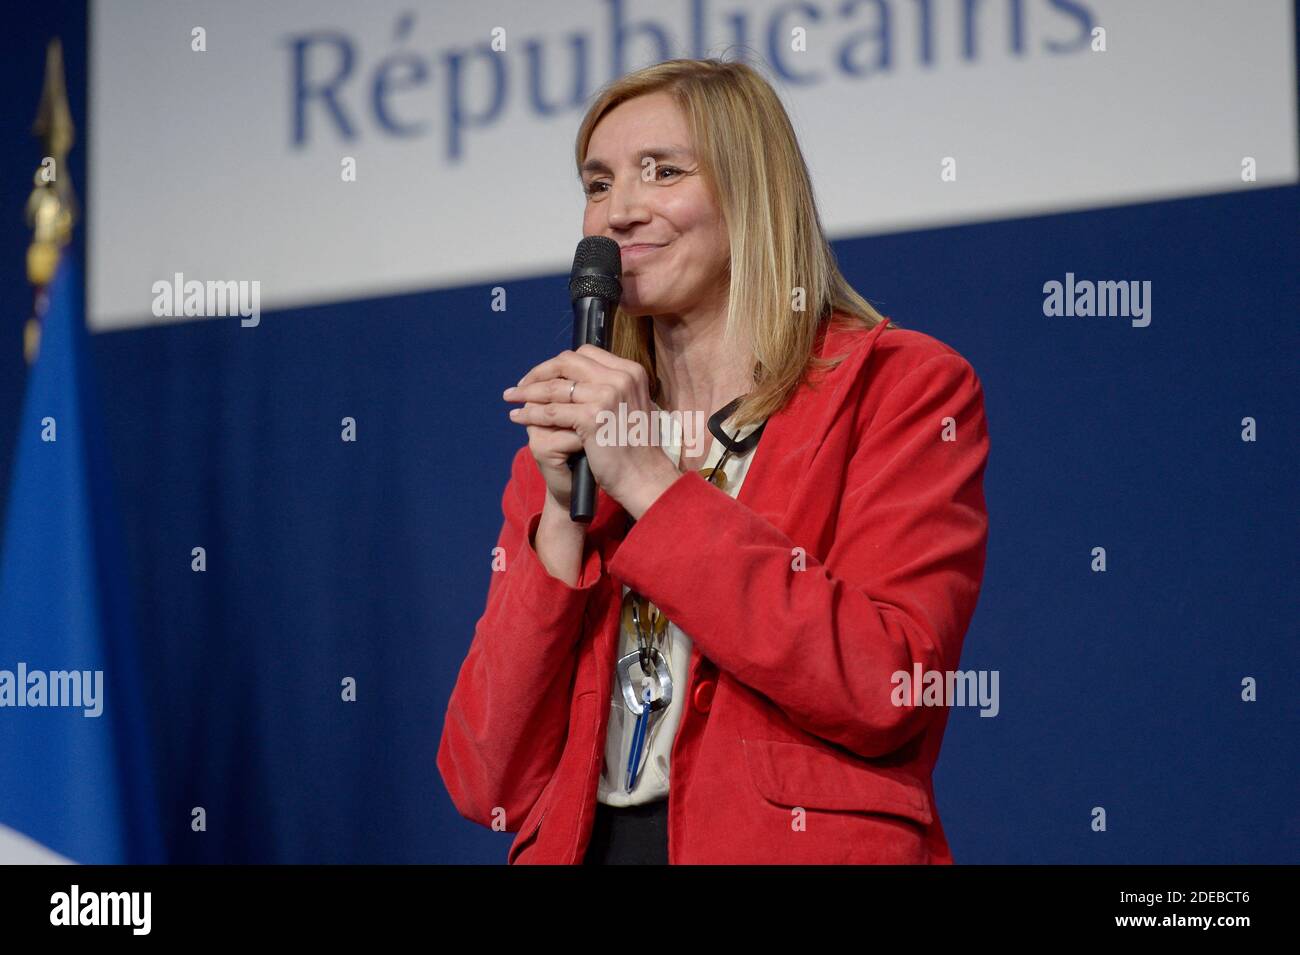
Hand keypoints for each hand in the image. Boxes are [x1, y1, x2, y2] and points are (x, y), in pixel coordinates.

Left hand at [503, 344, 680, 518]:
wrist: (644, 476)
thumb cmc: (635, 447)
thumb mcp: (630, 405)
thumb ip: (610, 387)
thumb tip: (576, 379)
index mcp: (630, 371)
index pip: (585, 353)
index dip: (558, 363)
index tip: (543, 375)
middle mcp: (620, 378)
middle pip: (567, 363)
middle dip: (539, 372)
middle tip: (521, 384)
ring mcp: (607, 395)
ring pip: (555, 387)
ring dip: (528, 392)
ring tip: (511, 398)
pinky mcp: (592, 417)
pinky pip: (551, 411)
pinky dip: (531, 413)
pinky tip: (518, 417)